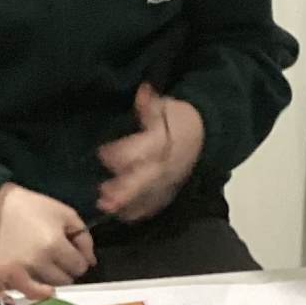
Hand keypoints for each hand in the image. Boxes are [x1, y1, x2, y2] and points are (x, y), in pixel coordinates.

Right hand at [0, 183, 95, 284]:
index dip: (79, 257)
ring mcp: (20, 271)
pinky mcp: (7, 275)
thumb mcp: (66, 214)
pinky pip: (28, 288)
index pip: (80, 267)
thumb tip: (91, 262)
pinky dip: (33, 282)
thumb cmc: (34, 207)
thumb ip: (84, 238)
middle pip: (65, 281)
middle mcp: (38, 263)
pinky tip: (32, 269)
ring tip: (44, 260)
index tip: (71, 248)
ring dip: (51, 276)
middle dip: (66, 269)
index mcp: (54, 245)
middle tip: (58, 255)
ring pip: (48, 287)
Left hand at [97, 85, 203, 222]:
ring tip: (104, 205)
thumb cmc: (177, 120)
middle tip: (102, 196)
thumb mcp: (166, 107)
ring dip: (125, 204)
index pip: (141, 151)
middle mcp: (164, 167)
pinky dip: (135, 212)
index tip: (102, 152)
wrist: (203, 138)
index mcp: (162, 144)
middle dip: (123, 190)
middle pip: (143, 181)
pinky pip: (151, 207)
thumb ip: (150, 104)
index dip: (120, 153)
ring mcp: (166, 183)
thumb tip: (143, 90)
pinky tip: (118, 214)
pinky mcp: (166, 195)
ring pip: (146, 198)